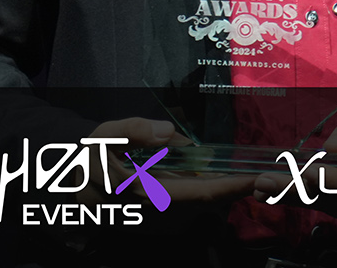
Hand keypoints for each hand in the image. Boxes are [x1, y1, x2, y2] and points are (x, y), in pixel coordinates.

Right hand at [87, 117, 257, 204]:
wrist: (65, 174)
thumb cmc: (86, 154)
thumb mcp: (103, 136)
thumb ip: (134, 132)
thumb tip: (168, 132)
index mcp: (144, 192)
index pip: (197, 193)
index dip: (228, 188)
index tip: (256, 181)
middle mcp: (155, 204)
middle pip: (205, 200)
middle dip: (237, 189)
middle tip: (271, 175)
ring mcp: (156, 204)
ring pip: (199, 199)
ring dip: (227, 188)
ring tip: (258, 173)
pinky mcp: (156, 199)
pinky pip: (189, 195)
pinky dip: (211, 186)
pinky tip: (230, 175)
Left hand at [253, 104, 336, 224]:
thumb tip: (332, 147)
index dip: (334, 179)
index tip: (308, 173)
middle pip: (336, 195)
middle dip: (298, 189)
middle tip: (265, 182)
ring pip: (327, 204)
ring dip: (291, 196)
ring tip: (261, 187)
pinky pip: (325, 207)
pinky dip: (299, 199)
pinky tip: (273, 193)